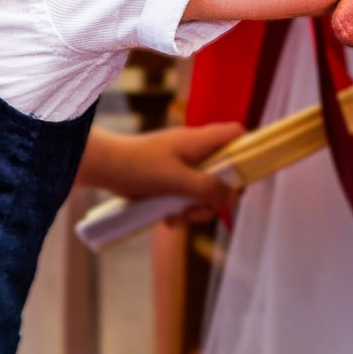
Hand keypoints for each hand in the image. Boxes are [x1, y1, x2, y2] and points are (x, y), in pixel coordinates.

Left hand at [77, 123, 242, 216]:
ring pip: (204, 192)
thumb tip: (235, 197)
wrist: (105, 169)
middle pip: (223, 173)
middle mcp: (193, 152)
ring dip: (195, 210)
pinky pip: (185, 199)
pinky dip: (179, 211)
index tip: (245, 178)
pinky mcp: (169, 182)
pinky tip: (166, 219)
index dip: (247, 150)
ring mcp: (181, 167)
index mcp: (199, 141)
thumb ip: (208, 188)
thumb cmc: (140, 166)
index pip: (236, 134)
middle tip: (200, 209)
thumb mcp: (178, 179)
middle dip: (214, 198)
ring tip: (178, 217)